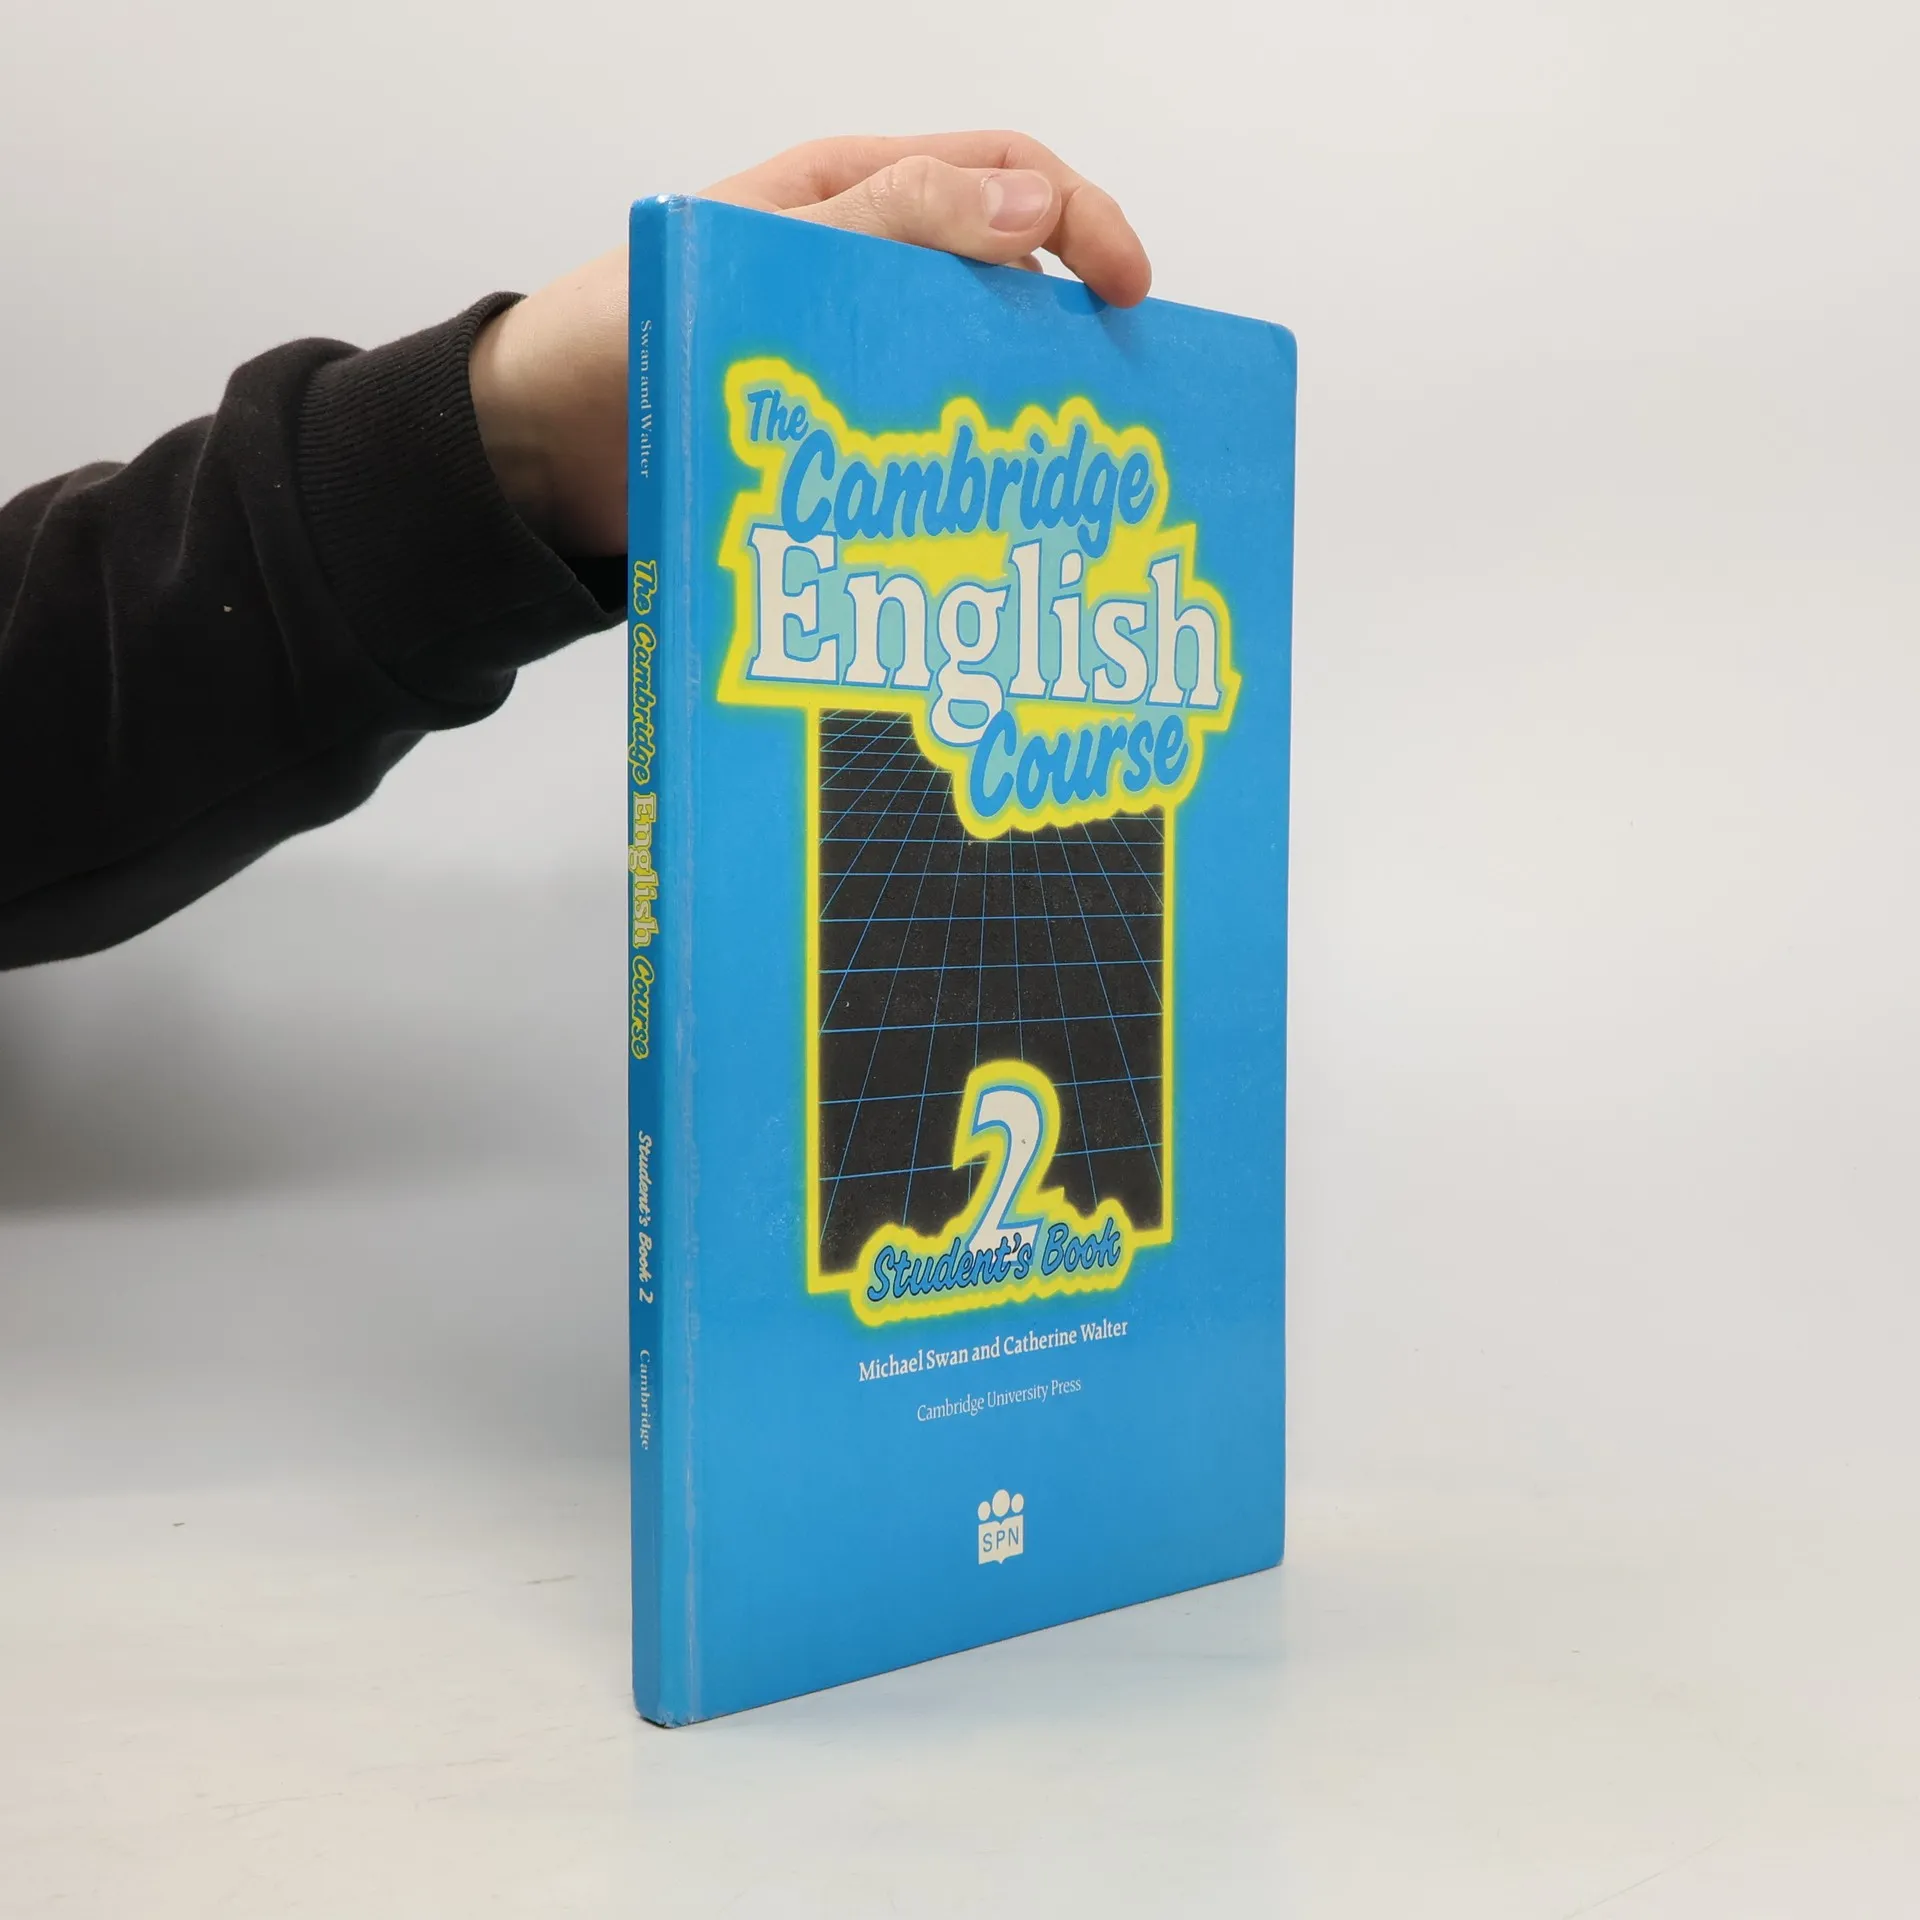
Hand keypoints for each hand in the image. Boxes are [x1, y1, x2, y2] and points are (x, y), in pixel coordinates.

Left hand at [469, 132, 1151, 557]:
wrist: (536, 457)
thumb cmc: (612, 334)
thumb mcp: (752, 256)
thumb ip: (884, 221)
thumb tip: (1029, 205)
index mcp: (848, 200)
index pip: (998, 173)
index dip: (1080, 216)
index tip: (1130, 289)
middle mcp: (863, 276)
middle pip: (1005, 276)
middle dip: (1075, 322)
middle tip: (1117, 395)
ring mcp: (854, 363)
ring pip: (973, 368)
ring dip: (1026, 408)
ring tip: (1066, 467)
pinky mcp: (841, 448)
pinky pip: (928, 450)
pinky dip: (972, 476)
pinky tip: (996, 517)